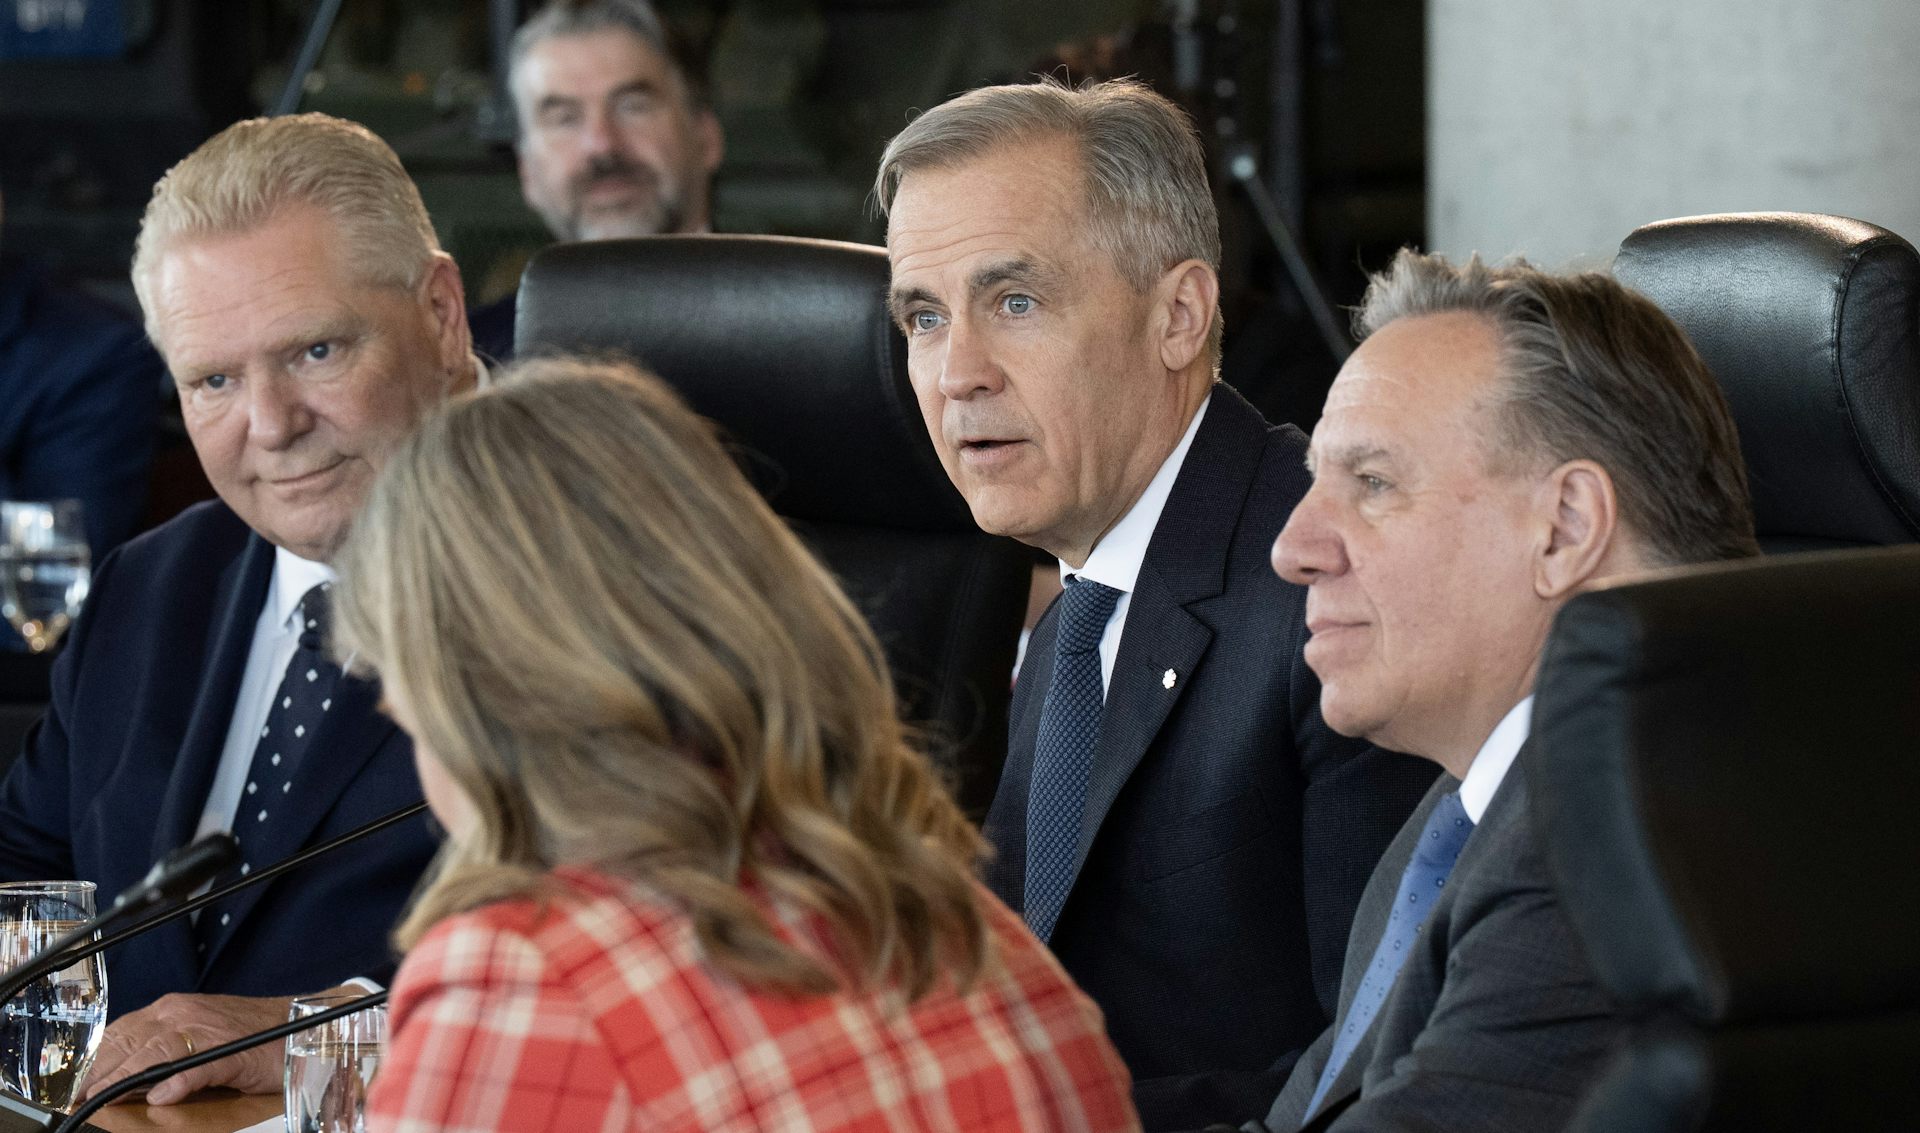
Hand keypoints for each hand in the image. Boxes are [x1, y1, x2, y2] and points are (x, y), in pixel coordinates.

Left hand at [79, 989, 326, 1104]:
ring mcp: (207, 1031)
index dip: (96, 1060)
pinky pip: (195, 1068)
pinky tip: (160, 1098)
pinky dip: (175, 1084)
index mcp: (174, 1008)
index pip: (121, 1033)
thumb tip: (128, 1077)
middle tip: (80, 1098)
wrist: (302, 1025)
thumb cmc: (251, 1035)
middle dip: (101, 1073)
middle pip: (129, 1043)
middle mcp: (184, 1012)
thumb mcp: (199, 1035)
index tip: (77, 1085)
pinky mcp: (231, 1052)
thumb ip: (163, 1050)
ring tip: (105, 1099)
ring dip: (125, 1079)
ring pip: (153, 1054)